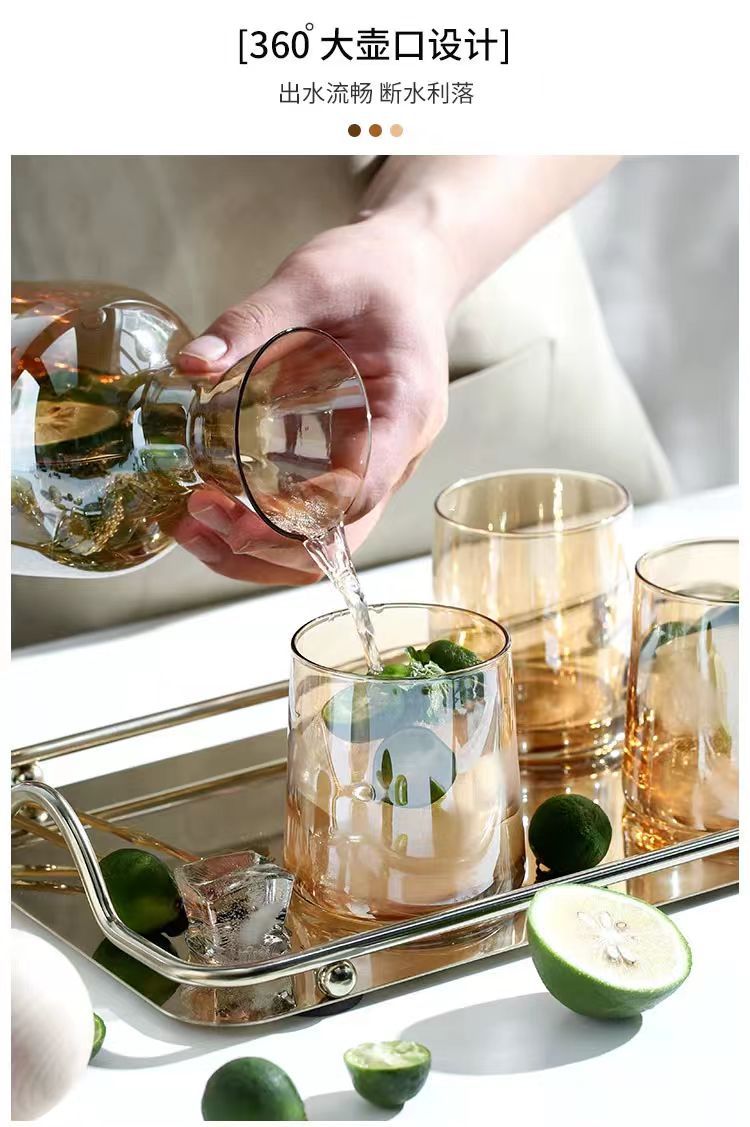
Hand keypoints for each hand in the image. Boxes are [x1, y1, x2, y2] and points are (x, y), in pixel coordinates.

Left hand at [172, 216, 452, 583]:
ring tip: (194, 523)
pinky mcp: (353, 460)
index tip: (231, 514)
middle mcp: (398, 452)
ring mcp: (378, 464)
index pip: (360, 493)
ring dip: (261, 551)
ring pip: (326, 540)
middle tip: (197, 516)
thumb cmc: (375, 271)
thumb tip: (193, 364)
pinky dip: (266, 525)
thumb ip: (253, 317)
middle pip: (340, 539)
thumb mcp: (313, 278)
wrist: (410, 266)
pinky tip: (216, 504)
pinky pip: (315, 514)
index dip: (296, 518)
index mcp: (406, 412)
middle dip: (266, 548)